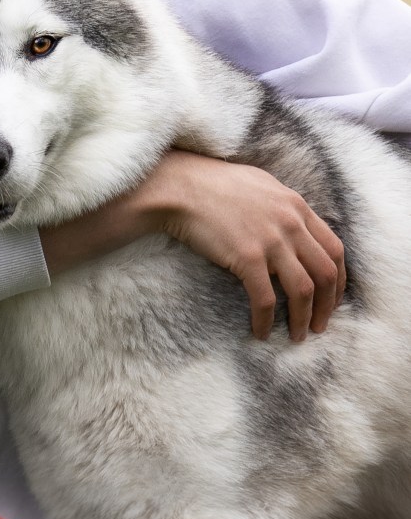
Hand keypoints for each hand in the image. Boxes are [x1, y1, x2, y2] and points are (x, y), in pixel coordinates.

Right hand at [39, 150, 345, 341]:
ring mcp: (269, 240)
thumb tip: (297, 227)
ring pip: (302, 290)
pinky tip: (261, 331)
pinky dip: (267, 320)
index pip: (335, 248)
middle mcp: (289, 222)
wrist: (179, 187)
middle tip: (320, 325)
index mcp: (295, 205)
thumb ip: (283, 206)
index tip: (332, 298)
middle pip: (325, 272)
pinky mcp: (246, 257)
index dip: (338, 279)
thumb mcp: (259, 184)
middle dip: (327, 305)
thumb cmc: (212, 183)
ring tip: (297, 335)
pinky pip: (266, 299)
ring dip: (303, 318)